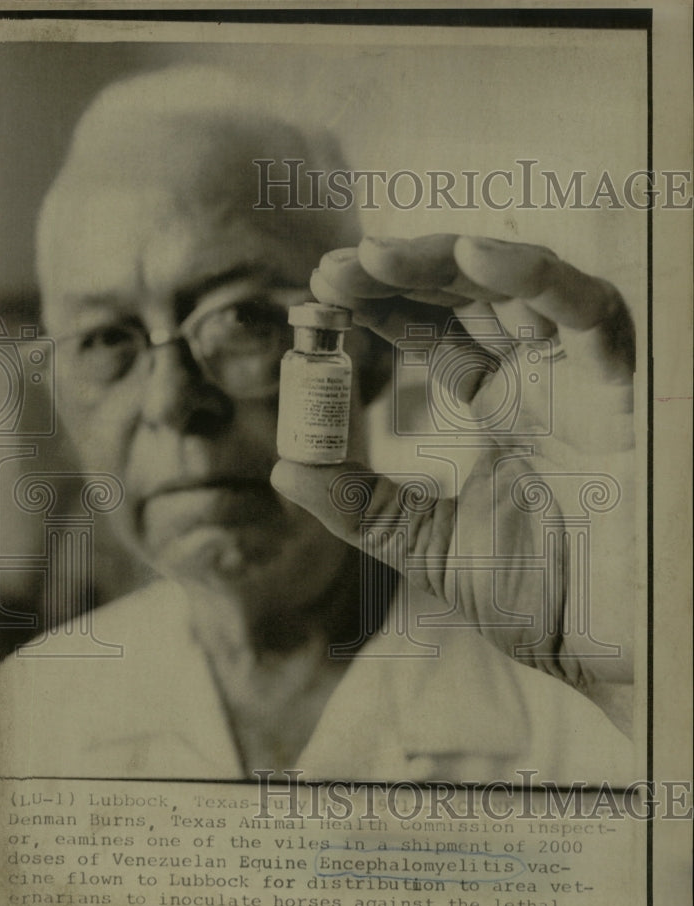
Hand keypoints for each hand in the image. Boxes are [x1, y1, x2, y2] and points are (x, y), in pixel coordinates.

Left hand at [271, 234, 635, 734]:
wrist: (609, 644)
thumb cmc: (540, 599)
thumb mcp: (429, 547)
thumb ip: (361, 508)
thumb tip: (283, 469)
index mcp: (503, 407)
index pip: (435, 332)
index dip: (381, 306)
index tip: (320, 296)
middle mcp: (541, 377)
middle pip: (467, 295)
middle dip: (398, 275)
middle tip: (330, 274)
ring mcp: (582, 374)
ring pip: (519, 283)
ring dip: (446, 261)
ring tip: (372, 259)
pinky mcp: (626, 381)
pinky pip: (588, 307)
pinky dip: (534, 275)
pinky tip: (470, 255)